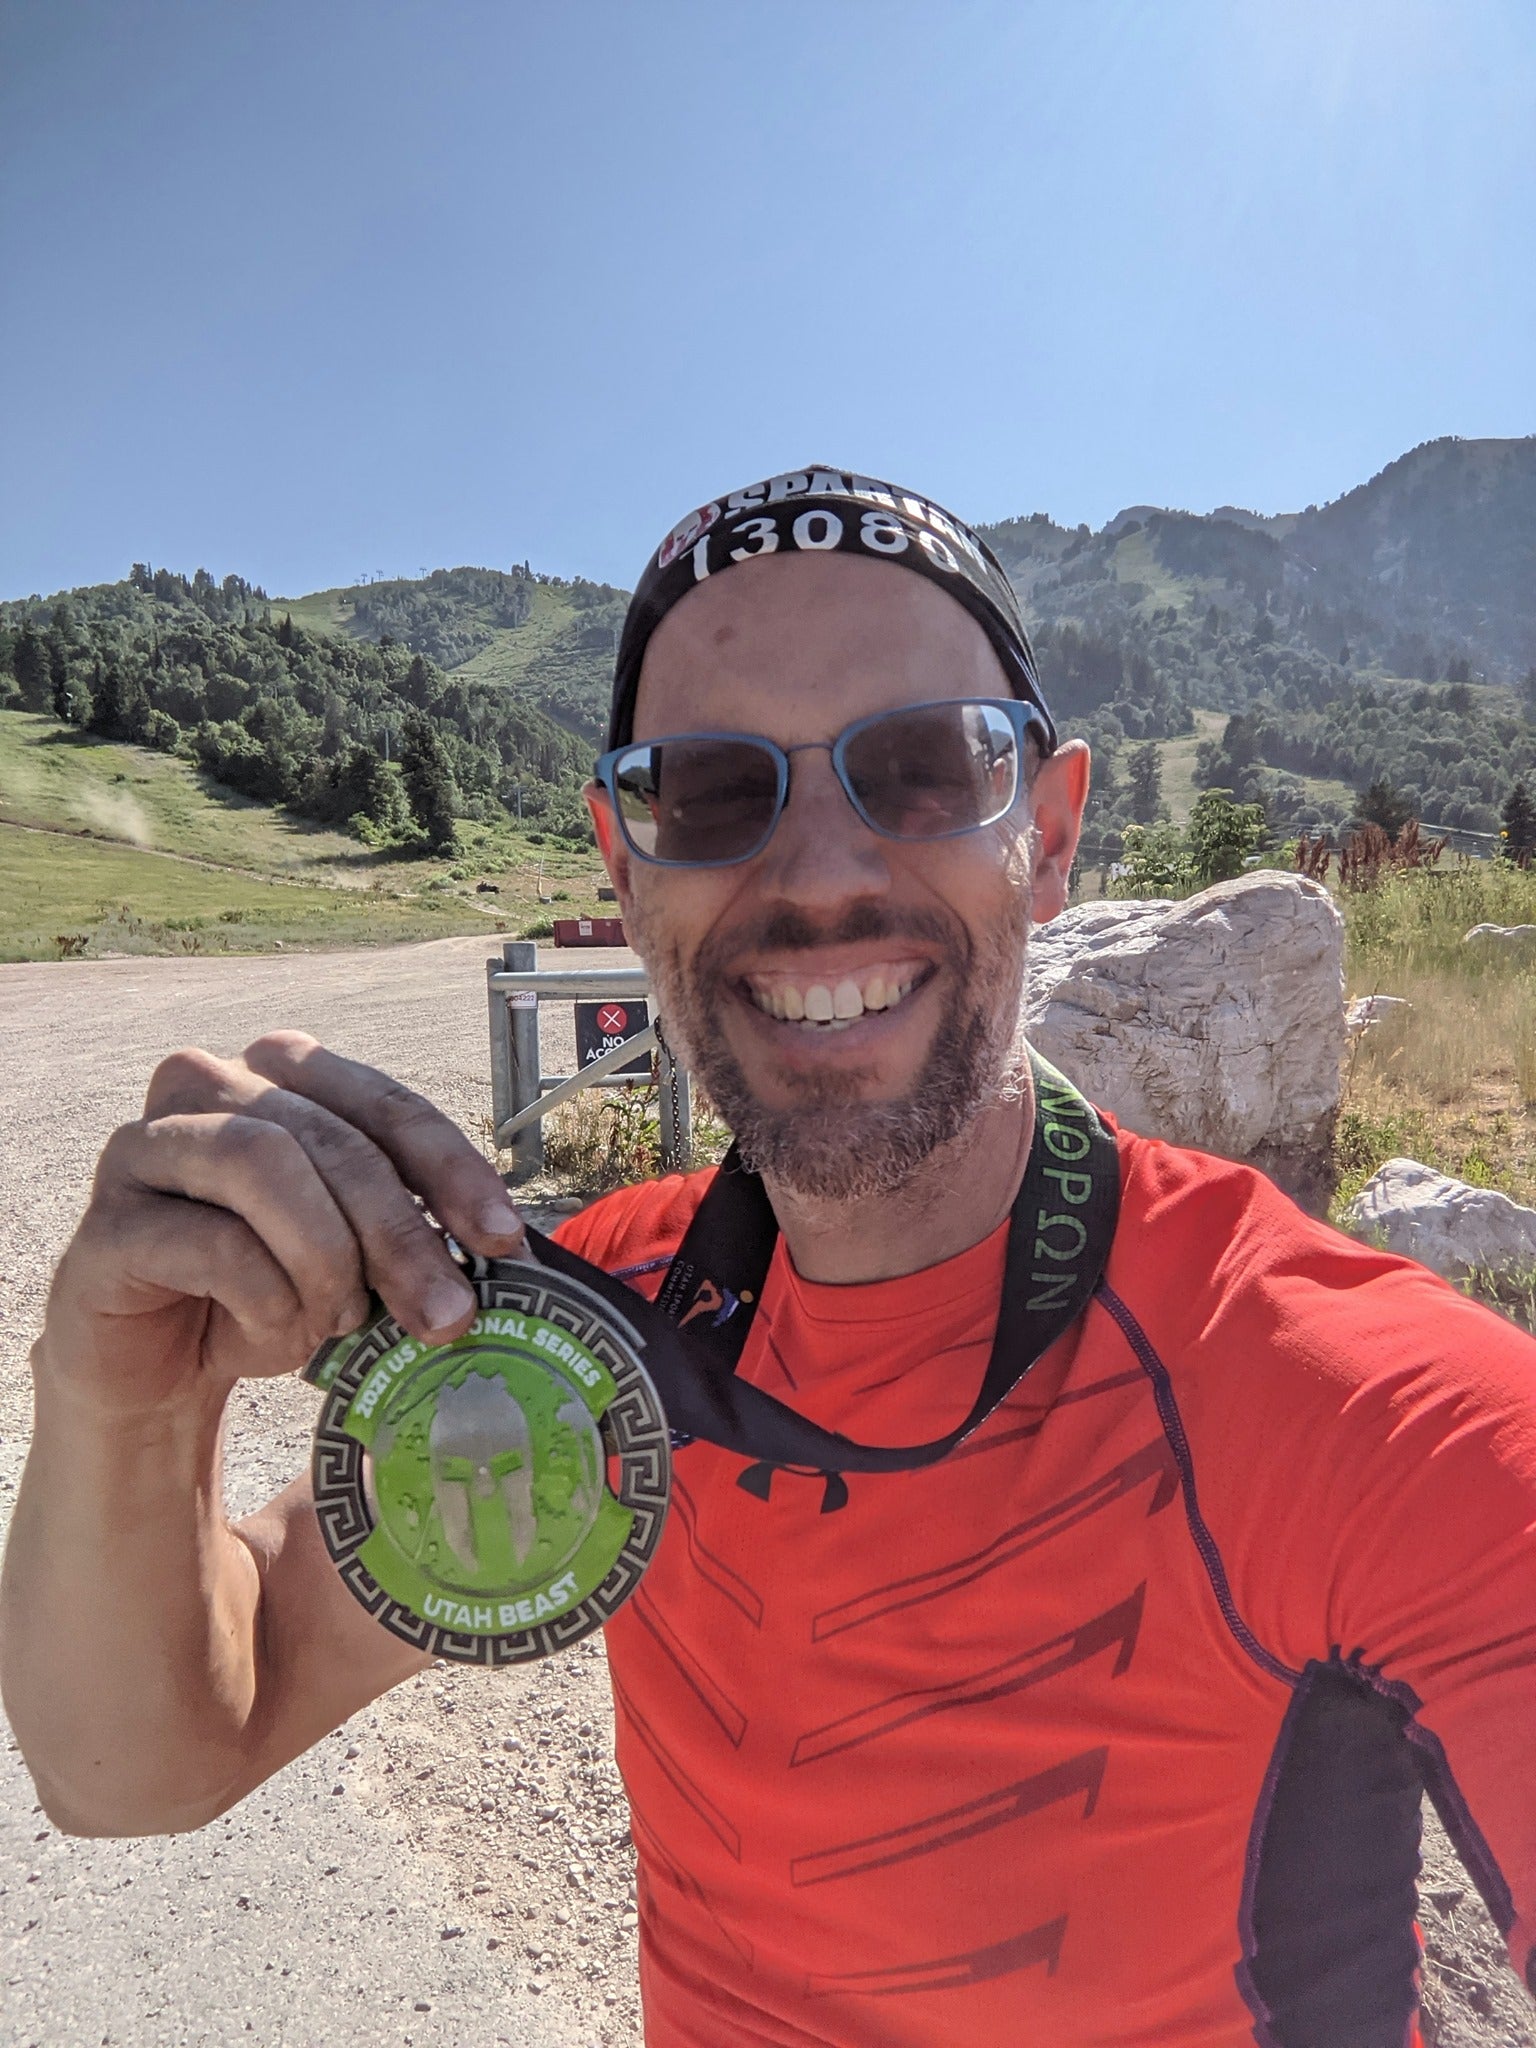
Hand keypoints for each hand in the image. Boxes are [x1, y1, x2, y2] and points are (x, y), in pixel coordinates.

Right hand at [37, 1031, 525, 1418]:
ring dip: (323, 1257)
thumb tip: (503, 1245)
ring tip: (336, 1320)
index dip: (451, 1167)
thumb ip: (409, 1226)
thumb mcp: (352, 1254)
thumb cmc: (262, 1292)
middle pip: (332, 1138)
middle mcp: (207, 1084)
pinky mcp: (107, 1223)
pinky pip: (211, 1242)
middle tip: (445, 1316)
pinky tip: (272, 1331)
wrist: (156, 1371)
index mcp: (279, 1072)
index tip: (503, 1239)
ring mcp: (145, 1146)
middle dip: (401, 1234)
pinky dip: (264, 1298)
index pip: (384, 1102)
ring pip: (263, 1162)